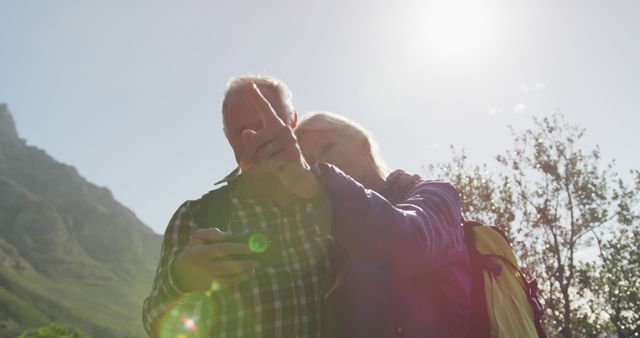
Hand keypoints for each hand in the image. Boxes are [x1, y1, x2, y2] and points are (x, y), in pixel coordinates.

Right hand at [172, 227, 259, 292]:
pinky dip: (239, 279)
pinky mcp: (210, 289)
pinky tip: (248, 273)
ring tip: (255, 266)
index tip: (251, 247)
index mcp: (200, 253)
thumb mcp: (197, 238)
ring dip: (244, 272)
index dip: (237, 249)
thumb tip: (225, 235)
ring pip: (229, 277)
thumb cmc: (194, 251)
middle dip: (244, 263)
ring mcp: (207, 280)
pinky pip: (228, 284)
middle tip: (258, 259)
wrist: (180, 274)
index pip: (221, 250)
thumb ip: (210, 232)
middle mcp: (203, 267)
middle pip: (227, 266)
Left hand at [239, 82, 319, 197]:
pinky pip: (270, 160)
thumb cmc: (275, 160)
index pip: (264, 108)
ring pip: (261, 152)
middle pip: (255, 139)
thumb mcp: (260, 151)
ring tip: (269, 165)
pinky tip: (279, 167)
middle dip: (247, 155)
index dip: (256, 96)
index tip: (248, 84)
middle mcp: (283, 128)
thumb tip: (245, 133)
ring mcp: (290, 139)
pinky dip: (269, 167)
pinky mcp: (293, 151)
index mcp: (274, 125)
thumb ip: (253, 141)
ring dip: (260, 163)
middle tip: (243, 166)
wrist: (296, 175)